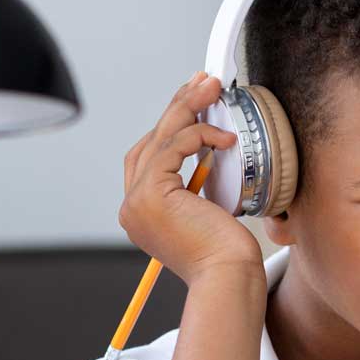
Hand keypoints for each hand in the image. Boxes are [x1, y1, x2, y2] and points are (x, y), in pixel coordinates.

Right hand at [118, 72, 260, 285]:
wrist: (228, 279)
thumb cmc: (227, 254)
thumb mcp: (207, 213)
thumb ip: (195, 187)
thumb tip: (209, 153)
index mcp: (142, 213)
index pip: (150, 156)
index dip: (171, 125)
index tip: (197, 101)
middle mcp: (131, 207)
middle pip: (151, 141)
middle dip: (178, 106)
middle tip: (203, 81)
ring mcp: (136, 202)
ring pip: (160, 139)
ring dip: (188, 108)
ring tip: (212, 87)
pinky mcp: (150, 196)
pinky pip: (172, 149)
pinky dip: (199, 136)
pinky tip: (223, 137)